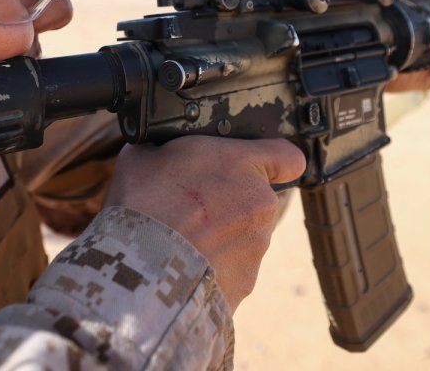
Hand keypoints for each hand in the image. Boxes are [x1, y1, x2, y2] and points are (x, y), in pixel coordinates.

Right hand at [105, 136, 304, 310]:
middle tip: (190, 210)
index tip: (255, 168)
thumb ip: (168, 148)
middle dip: (230, 204)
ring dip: (220, 238)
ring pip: (244, 237)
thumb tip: (160, 150)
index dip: (274, 162)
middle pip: (256, 200)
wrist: (141, 270)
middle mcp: (260, 203)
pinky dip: (213, 268)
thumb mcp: (143, 155)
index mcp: (242, 164)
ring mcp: (257, 246)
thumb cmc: (143, 205)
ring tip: (180, 242)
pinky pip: (232, 269)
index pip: (289, 157)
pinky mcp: (247, 282)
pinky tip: (182, 267)